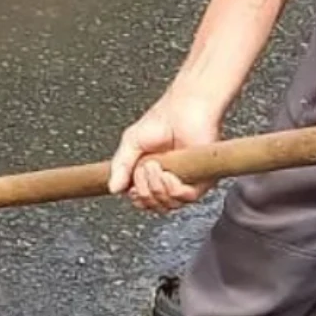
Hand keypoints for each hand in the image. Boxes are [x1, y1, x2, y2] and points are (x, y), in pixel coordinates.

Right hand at [107, 90, 224, 213]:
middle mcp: (169, 182)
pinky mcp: (202, 180)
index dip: (136, 197)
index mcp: (152, 175)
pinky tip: (167, 174)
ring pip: (168, 204)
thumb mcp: (131, 143)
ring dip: (156, 188)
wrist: (183, 110)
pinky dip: (172, 189)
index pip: (142, 201)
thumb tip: (113, 189)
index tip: (132, 182)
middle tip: (142, 169)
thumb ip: (120, 166)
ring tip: (154, 166)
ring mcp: (185, 182)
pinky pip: (186, 198)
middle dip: (143, 190)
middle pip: (154, 206)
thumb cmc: (160, 121)